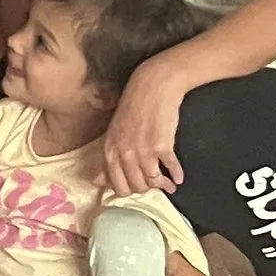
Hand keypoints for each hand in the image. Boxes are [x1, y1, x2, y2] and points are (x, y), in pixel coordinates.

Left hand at [103, 56, 187, 196]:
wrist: (153, 85)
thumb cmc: (133, 107)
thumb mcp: (114, 132)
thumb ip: (108, 159)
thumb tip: (97, 182)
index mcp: (110, 150)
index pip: (117, 185)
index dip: (129, 190)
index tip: (138, 186)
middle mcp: (125, 153)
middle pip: (136, 186)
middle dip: (147, 189)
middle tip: (155, 183)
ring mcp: (143, 150)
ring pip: (152, 182)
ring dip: (163, 186)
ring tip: (169, 184)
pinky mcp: (163, 146)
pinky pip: (171, 169)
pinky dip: (176, 175)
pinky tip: (178, 177)